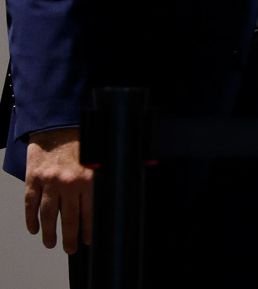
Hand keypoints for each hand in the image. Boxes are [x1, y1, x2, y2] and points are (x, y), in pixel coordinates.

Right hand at [24, 127, 92, 253]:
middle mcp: (69, 182)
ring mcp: (49, 181)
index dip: (88, 230)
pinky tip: (33, 228)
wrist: (58, 125)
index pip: (90, 212)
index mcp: (89, 179)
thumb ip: (102, 182)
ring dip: (49, 232)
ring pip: (48, 214)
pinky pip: (30, 203)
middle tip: (70, 249)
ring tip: (50, 243)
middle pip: (69, 217)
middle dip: (70, 237)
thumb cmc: (83, 143)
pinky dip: (31, 218)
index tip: (88, 241)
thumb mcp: (100, 161)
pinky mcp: (33, 178)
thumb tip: (110, 203)